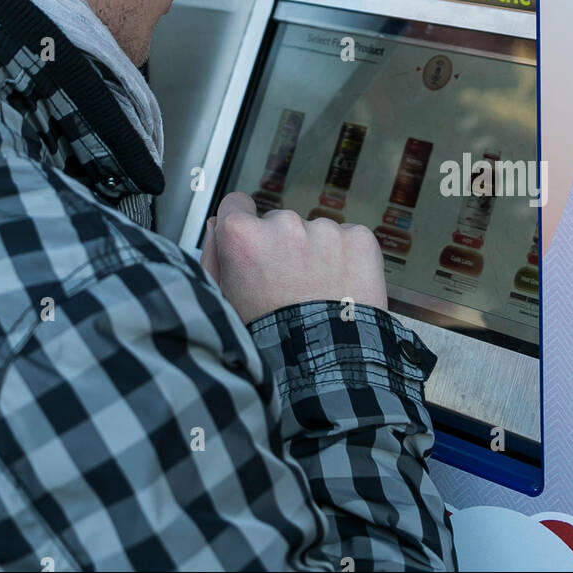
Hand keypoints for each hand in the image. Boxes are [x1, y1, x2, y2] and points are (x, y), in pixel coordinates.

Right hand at [200, 190, 387, 325]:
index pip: (237, 204)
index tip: (255, 244)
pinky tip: (341, 289)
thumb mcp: (225, 302)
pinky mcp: (359, 240)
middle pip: (279, 222)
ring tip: (318, 294)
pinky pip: (350, 240)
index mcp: (244, 235)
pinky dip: (348, 260)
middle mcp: (284, 224)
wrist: (326, 368)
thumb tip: (218, 225)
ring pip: (316, 233)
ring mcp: (325, 230)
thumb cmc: (271, 339)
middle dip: (283, 246)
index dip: (244, 227)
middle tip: (289, 286)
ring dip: (317, 254)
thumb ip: (213, 257)